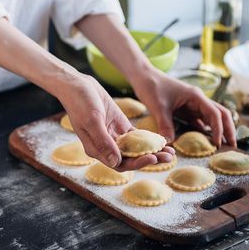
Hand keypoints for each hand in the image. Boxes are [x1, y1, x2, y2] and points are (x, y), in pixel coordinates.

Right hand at [56, 73, 174, 170]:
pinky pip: (136, 137)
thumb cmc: (80, 102)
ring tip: (170, 152)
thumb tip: (115, 162)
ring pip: (136, 149)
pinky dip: (148, 139)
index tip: (152, 157)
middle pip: (131, 159)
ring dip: (153, 151)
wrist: (77, 85)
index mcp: (96, 150)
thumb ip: (103, 142)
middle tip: (169, 158)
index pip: (120, 164)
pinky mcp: (119, 126)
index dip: (137, 163)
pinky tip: (161, 140)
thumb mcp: (92, 121)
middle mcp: (106, 146)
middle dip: (150, 159)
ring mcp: (114, 136)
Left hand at [132, 69, 236, 147]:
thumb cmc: (152, 87)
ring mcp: (193, 105)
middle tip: (232, 146)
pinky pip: (200, 121)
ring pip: (212, 119)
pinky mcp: (186, 110)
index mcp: (196, 96)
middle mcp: (198, 100)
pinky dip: (205, 131)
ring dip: (219, 131)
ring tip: (224, 146)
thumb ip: (165, 125)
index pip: (215, 114)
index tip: (218, 144)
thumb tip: (169, 144)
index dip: (219, 129)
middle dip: (228, 130)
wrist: (143, 77)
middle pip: (221, 114)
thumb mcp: (158, 107)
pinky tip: (207, 142)